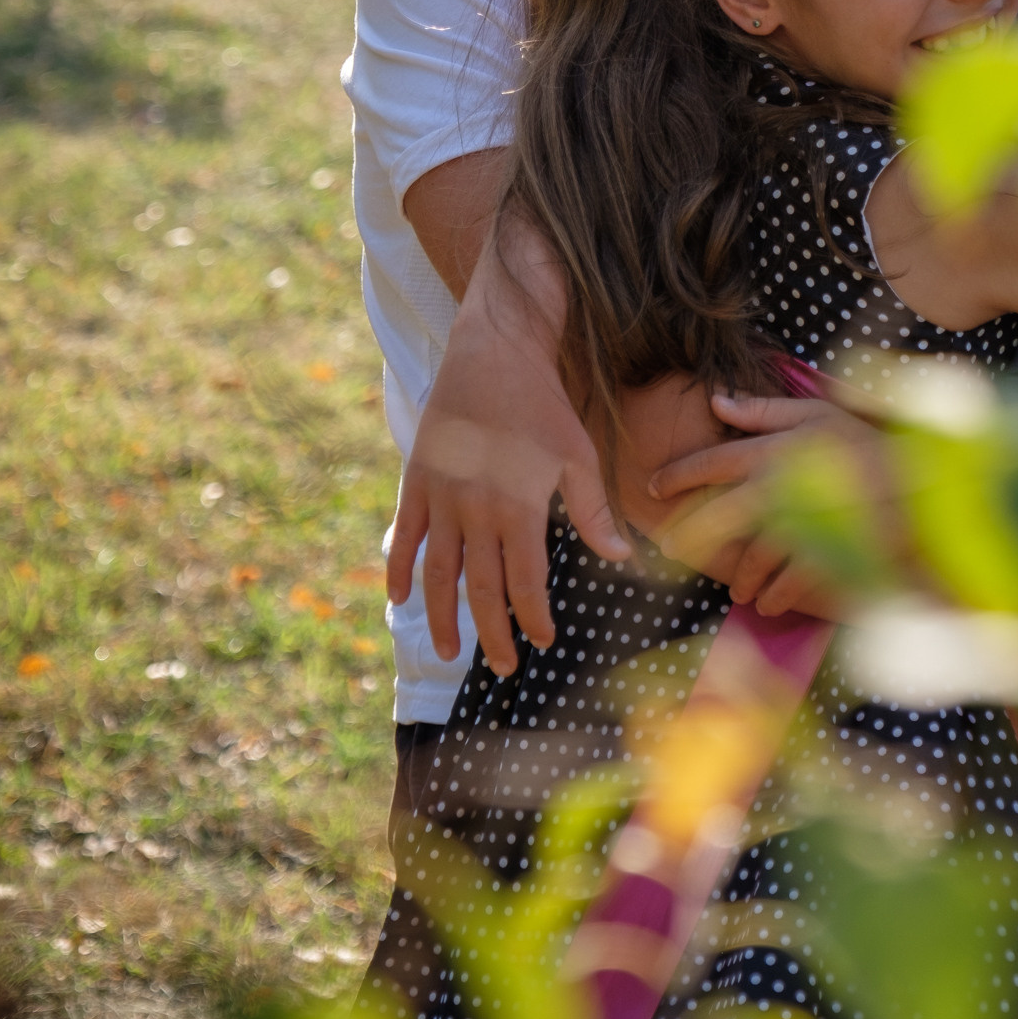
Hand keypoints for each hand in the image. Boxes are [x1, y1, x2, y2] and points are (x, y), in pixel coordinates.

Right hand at [386, 224, 628, 675]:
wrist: (493, 351)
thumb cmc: (543, 404)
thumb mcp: (578, 455)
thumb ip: (593, 512)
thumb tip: (619, 558)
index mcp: (517, 507)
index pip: (525, 583)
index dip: (534, 618)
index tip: (545, 640)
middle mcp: (474, 510)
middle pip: (481, 589)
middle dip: (493, 633)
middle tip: (504, 667)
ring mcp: (440, 497)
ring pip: (438, 573)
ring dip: (443, 616)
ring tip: (449, 651)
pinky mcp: (417, 480)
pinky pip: (403, 536)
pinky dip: (398, 569)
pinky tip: (398, 598)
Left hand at [647, 389, 884, 617]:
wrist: (922, 487)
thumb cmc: (867, 444)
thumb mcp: (818, 413)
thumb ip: (765, 411)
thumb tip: (716, 401)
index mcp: (775, 449)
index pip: (713, 461)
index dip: (678, 474)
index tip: (652, 486)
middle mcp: (780, 486)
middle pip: (718, 516)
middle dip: (690, 535)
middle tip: (672, 548)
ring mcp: (800, 524)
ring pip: (751, 557)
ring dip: (740, 577)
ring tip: (738, 588)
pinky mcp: (823, 555)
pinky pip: (785, 584)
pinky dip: (774, 596)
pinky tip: (768, 603)